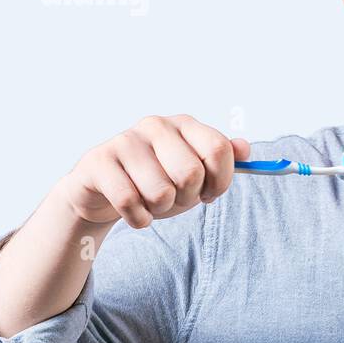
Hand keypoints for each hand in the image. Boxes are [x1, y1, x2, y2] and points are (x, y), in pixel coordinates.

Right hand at [55, 114, 250, 228]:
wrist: (104, 192)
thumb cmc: (156, 181)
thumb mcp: (195, 172)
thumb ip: (222, 160)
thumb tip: (245, 149)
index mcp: (184, 124)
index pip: (219, 149)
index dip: (220, 181)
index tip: (209, 193)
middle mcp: (155, 125)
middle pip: (191, 173)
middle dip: (186, 198)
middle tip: (174, 198)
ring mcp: (125, 140)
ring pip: (161, 192)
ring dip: (160, 209)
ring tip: (150, 201)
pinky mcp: (98, 161)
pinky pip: (129, 202)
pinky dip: (138, 218)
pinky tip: (134, 211)